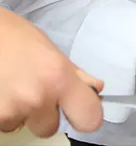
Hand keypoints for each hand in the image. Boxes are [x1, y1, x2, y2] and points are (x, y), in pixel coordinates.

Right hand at [0, 8, 103, 136]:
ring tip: (15, 87)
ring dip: (22, 113)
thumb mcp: (51, 50)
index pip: (89, 118)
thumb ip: (74, 73)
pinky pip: (5, 124)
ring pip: (24, 126)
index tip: (81, 111)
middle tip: (36, 91)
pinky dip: (5, 113)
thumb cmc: (15, 38)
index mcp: (59, 77)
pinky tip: (3, 92)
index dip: (87, 116)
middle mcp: (38, 98)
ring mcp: (12, 112)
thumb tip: (95, 89)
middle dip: (45, 115)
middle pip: (50, 128)